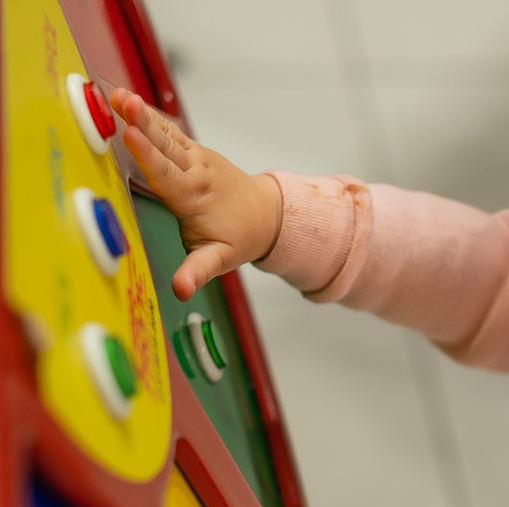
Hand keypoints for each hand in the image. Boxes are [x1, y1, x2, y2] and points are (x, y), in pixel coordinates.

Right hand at [109, 87, 281, 300]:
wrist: (267, 215)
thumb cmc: (240, 237)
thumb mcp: (220, 259)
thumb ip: (198, 271)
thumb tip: (182, 289)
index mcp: (196, 197)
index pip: (168, 175)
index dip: (148, 156)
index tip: (131, 136)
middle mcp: (196, 172)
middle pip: (165, 146)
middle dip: (143, 124)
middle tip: (123, 102)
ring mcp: (195, 158)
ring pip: (167, 133)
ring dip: (143, 113)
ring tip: (119, 94)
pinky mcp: (193, 150)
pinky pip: (169, 131)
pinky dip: (150, 116)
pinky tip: (128, 99)